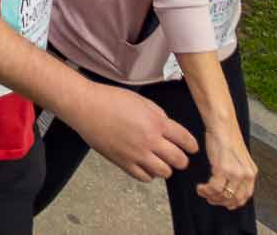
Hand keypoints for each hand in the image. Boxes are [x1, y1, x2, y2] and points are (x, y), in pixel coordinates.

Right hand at [63, 79, 196, 181]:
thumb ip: (159, 115)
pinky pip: (144, 177)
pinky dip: (148, 174)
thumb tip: (169, 129)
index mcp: (156, 122)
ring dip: (165, 168)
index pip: (186, 141)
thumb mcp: (140, 100)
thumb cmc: (109, 99)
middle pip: (179, 160)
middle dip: (181, 159)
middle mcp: (149, 140)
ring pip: (164, 172)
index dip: (192, 146)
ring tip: (159, 162)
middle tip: (176, 156)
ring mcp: (136, 153)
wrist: (84, 106)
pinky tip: (144, 165)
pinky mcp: (122, 162)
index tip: (190, 148)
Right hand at [196, 123, 256, 208]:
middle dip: (220, 202)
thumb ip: (237, 171)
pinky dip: (205, 190)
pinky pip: (214, 187)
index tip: (223, 203)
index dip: (234, 202)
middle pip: (235, 198)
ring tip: (203, 192)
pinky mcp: (223, 169)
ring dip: (211, 197)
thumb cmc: (226, 137)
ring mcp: (235, 173)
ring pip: (224, 195)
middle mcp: (246, 175)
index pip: (246, 196)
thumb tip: (228, 184)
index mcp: (251, 172)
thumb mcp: (237, 158)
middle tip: (210, 199)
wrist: (222, 125)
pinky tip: (200, 187)